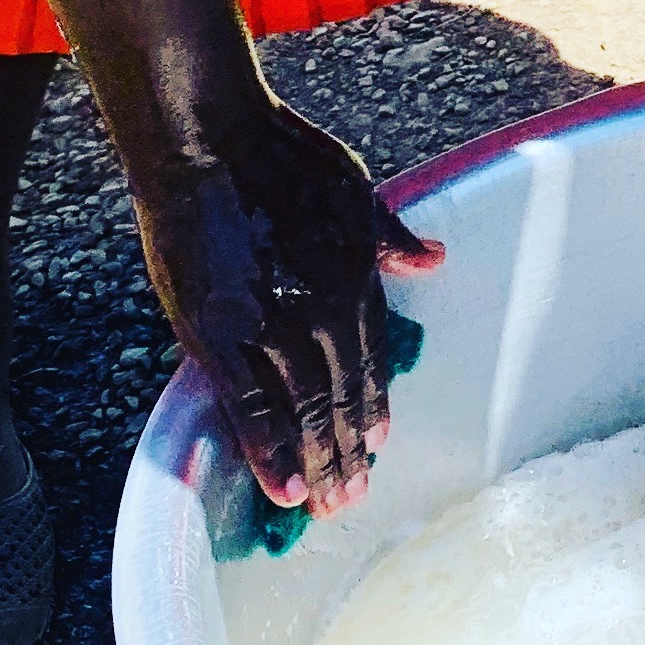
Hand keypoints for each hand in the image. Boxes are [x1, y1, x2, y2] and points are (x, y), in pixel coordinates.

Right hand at [123, 95, 442, 512]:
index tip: (378, 440)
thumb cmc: (280, 154)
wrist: (210, 140)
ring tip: (328, 505)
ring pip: (304, 410)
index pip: (371, 356)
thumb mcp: (355, 188)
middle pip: (342, 393)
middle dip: (350, 449)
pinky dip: (269, 451)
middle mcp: (323, 308)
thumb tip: (433, 258)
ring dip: (320, 461)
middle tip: (355, 496)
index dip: (373, 402)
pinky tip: (285, 488)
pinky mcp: (219, 334)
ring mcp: (272, 325)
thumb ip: (390, 234)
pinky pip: (250, 407)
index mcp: (354, 276)